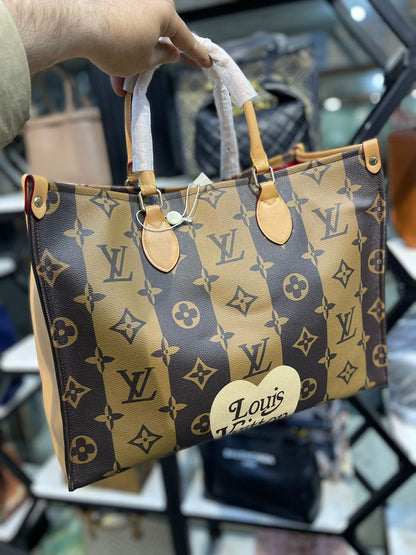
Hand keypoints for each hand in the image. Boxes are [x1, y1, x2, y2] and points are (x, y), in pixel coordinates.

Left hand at [3, 0, 209, 78]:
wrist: (77, 26)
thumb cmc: (116, 44)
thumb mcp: (145, 61)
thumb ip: (162, 57)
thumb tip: (170, 52)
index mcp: (165, 12)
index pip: (185, 38)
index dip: (196, 54)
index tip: (207, 63)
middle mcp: (148, 0)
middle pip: (156, 35)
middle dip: (151, 59)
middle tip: (148, 78)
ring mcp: (127, 1)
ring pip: (135, 36)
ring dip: (129, 61)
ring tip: (121, 85)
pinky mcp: (109, 4)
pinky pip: (120, 31)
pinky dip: (117, 50)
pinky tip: (111, 74)